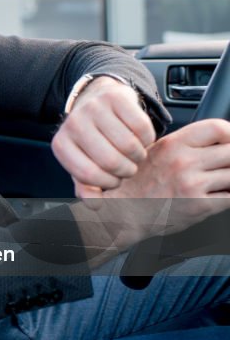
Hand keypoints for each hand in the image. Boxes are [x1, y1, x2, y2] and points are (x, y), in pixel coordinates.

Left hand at [52, 77, 154, 192]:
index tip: (114, 180)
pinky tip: (141, 139)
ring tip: (134, 154)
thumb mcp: (83, 162)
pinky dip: (147, 138)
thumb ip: (87, 186)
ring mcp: (94, 108)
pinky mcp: (116, 97)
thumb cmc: (91, 138)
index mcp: (62, 145)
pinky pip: (142, 127)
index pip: (88, 175)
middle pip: (110, 161)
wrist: (97, 100)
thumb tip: (95, 205)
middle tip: (128, 167)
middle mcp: (74, 124)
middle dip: (126, 170)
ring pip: (129, 145)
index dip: (108, 183)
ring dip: (139, 155)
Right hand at [76, 119, 229, 247]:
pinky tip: (219, 197)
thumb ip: (184, 146)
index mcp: (173, 144)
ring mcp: (192, 183)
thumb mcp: (155, 153)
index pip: (217, 127)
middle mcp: (183, 161)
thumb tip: (217, 142)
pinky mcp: (199, 205)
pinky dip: (229, 196)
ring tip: (221, 183)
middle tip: (225, 166)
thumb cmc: (137, 185)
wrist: (120, 212)